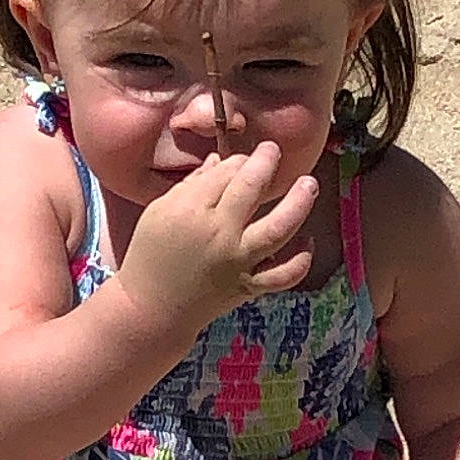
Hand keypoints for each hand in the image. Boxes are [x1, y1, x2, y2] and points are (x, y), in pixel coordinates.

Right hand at [114, 142, 317, 336]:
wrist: (152, 308)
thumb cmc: (150, 256)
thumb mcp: (159, 212)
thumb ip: (192, 185)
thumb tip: (219, 160)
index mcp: (191, 210)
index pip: (226, 172)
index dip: (239, 160)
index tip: (242, 160)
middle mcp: (219, 233)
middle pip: (252, 188)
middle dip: (267, 163)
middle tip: (273, 151)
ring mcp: (238, 261)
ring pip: (278, 228)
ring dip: (299, 203)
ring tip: (309, 184)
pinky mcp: (248, 285)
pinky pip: (283, 275)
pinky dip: (300, 261)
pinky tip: (308, 241)